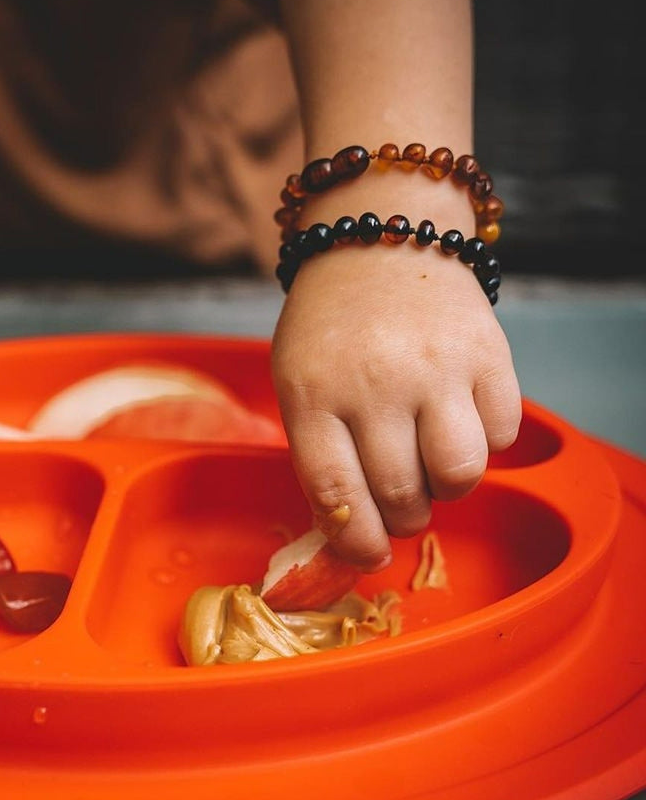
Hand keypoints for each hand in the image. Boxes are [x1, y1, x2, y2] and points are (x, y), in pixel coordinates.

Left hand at [272, 243, 520, 571]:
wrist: (379, 242)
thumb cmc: (331, 328)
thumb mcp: (297, 383)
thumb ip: (317, 452)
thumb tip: (348, 532)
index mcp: (312, 393)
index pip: (336, 494)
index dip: (355, 542)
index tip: (367, 557)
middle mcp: (374, 382)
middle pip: (399, 493)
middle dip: (402, 518)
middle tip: (401, 505)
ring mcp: (435, 366)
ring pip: (459, 473)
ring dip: (447, 489)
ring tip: (432, 468)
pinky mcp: (489, 353)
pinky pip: (502, 435)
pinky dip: (487, 444)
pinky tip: (460, 420)